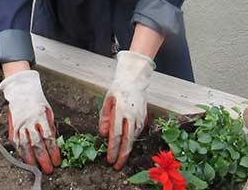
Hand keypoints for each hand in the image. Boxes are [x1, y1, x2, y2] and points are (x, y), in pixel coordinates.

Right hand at [0, 70, 60, 173]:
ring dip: (31, 159)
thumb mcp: (48, 110)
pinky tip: (25, 159)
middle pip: (37, 144)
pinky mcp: (12, 126)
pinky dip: (20, 152)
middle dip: (44, 159)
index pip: (49, 137)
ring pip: (25, 145)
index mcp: (41, 116)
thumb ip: (50, 126)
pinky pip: (15, 142)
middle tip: (49, 169)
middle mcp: (30, 121)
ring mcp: (20, 124)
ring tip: (36, 168)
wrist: (21, 89)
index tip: (57, 161)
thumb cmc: (37, 100)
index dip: (54, 151)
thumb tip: (53, 142)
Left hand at [99, 51, 153, 169]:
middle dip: (122, 156)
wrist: (135, 80)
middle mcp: (132, 115)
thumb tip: (103, 134)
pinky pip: (138, 133)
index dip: (113, 148)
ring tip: (120, 160)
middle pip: (128, 140)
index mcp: (121, 110)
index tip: (109, 159)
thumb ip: (104, 117)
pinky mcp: (144, 117)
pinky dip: (132, 141)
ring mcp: (140, 117)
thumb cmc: (118, 90)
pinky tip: (127, 146)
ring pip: (134, 138)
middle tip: (117, 167)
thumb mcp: (107, 100)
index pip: (116, 134)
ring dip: (127, 150)